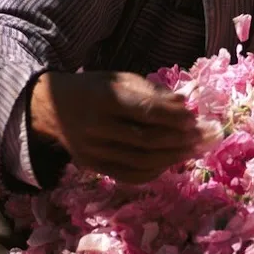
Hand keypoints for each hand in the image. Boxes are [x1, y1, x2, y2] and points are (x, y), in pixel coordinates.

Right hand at [29, 71, 209, 183]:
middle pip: (146, 140)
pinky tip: (170, 162)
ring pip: (141, 161)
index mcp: (103, 98)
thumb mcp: (118, 79)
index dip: (173, 117)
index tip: (193, 118)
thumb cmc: (93, 89)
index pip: (145, 111)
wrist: (50, 108)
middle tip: (202, 137)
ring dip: (173, 157)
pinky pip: (129, 175)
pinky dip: (154, 171)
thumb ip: (151, 91)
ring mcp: (93, 150)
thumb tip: (184, 103)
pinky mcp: (93, 166)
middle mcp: (96, 127)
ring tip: (193, 150)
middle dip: (180, 139)